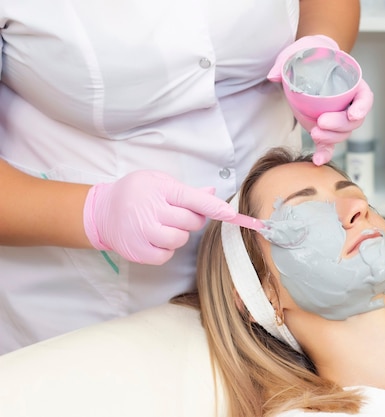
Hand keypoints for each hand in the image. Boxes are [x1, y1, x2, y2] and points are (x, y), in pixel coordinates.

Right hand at [83, 171, 235, 264]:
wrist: (101, 211)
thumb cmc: (136, 193)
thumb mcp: (158, 182)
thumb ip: (186, 190)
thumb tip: (212, 194)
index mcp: (159, 190)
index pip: (193, 199)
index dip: (215, 207)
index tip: (231, 214)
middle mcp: (150, 211)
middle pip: (191, 221)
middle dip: (192, 219)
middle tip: (178, 213)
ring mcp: (143, 232)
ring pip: (180, 239)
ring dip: (179, 234)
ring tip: (165, 225)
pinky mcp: (138, 251)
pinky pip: (166, 254)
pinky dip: (166, 248)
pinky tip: (155, 237)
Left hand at [268, 35, 373, 165]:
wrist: (306, 65)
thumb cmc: (309, 57)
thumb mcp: (299, 53)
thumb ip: (286, 62)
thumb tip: (273, 75)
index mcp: (352, 84)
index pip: (365, 97)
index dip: (362, 107)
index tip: (353, 114)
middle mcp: (349, 103)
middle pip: (353, 120)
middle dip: (339, 125)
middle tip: (320, 123)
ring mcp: (338, 119)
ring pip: (343, 134)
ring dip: (330, 138)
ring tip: (313, 133)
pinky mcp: (326, 130)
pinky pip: (329, 145)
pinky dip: (324, 153)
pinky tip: (318, 160)